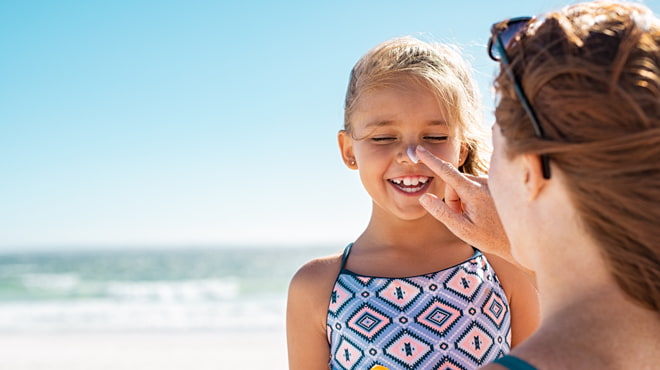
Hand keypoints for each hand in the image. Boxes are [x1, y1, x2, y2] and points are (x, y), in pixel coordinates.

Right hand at [415, 146, 512, 261]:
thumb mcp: (462, 229)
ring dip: (463, 200)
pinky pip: (474, 187)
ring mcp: (490, 182)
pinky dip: (473, 198)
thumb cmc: (491, 237)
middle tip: (463, 219)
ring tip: (477, 217)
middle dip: (453, 200)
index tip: (419, 149)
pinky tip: (485, 212)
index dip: (431, 160)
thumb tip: (424, 197)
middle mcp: (483, 182)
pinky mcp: (494, 184)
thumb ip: (441, 212)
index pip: (446, 172)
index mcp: (474, 191)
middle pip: (454, 184)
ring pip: (463, 186)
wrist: (521, 238)